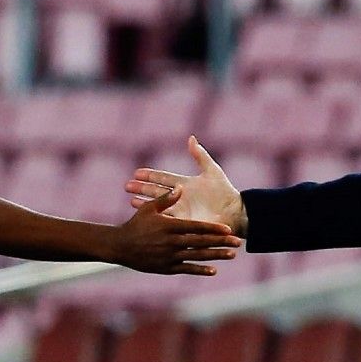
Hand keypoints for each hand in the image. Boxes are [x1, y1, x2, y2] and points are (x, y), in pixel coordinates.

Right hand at [112, 187, 241, 275]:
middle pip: (201, 242)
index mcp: (170, 226)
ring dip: (216, 255)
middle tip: (237, 242)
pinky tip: (214, 270)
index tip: (228, 229)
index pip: (196, 227)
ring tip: (231, 255)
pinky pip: (187, 269)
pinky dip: (200, 270)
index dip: (213, 228)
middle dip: (221, 242)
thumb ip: (166, 199)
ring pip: (197, 256)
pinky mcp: (166, 268)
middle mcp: (172, 242)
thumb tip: (180, 187)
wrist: (120, 247)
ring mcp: (170, 256)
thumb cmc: (135, 225)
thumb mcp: (149, 209)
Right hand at [125, 135, 247, 235]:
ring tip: (130, 201)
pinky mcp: (183, 223)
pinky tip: (144, 216)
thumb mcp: (212, 171)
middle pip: (157, 192)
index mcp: (185, 185)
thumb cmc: (224, 192)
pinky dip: (155, 218)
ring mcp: (180, 210)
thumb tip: (191, 138)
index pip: (164, 178)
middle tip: (126, 186)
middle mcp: (180, 198)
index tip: (136, 172)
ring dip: (144, 203)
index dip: (151, 175)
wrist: (233, 212)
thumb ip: (200, 156)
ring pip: (158, 206)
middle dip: (142, 188)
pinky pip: (165, 219)